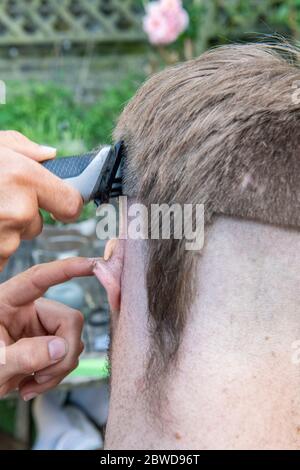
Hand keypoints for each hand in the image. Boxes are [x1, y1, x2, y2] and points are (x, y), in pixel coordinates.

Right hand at [0, 130, 82, 269]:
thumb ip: (25, 149)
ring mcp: (5, 237)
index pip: (71, 205)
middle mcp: (20, 210)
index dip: (65, 206)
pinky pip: (0, 251)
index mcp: (25, 178)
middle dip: (22, 216)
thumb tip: (50, 155)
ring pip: (16, 238)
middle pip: (37, 224)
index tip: (61, 206)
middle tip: (0, 200)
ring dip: (4, 229)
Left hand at [0, 257, 94, 399]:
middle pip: (69, 319)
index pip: (38, 279)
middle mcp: (28, 310)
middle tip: (42, 377)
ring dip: (57, 369)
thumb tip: (60, 347)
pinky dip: (55, 375)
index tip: (92, 264)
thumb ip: (22, 355)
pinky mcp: (47, 345)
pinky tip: (31, 384)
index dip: (66, 269)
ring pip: (73, 341)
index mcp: (6, 301)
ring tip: (29, 384)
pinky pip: (68, 357)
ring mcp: (39, 327)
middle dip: (64, 352)